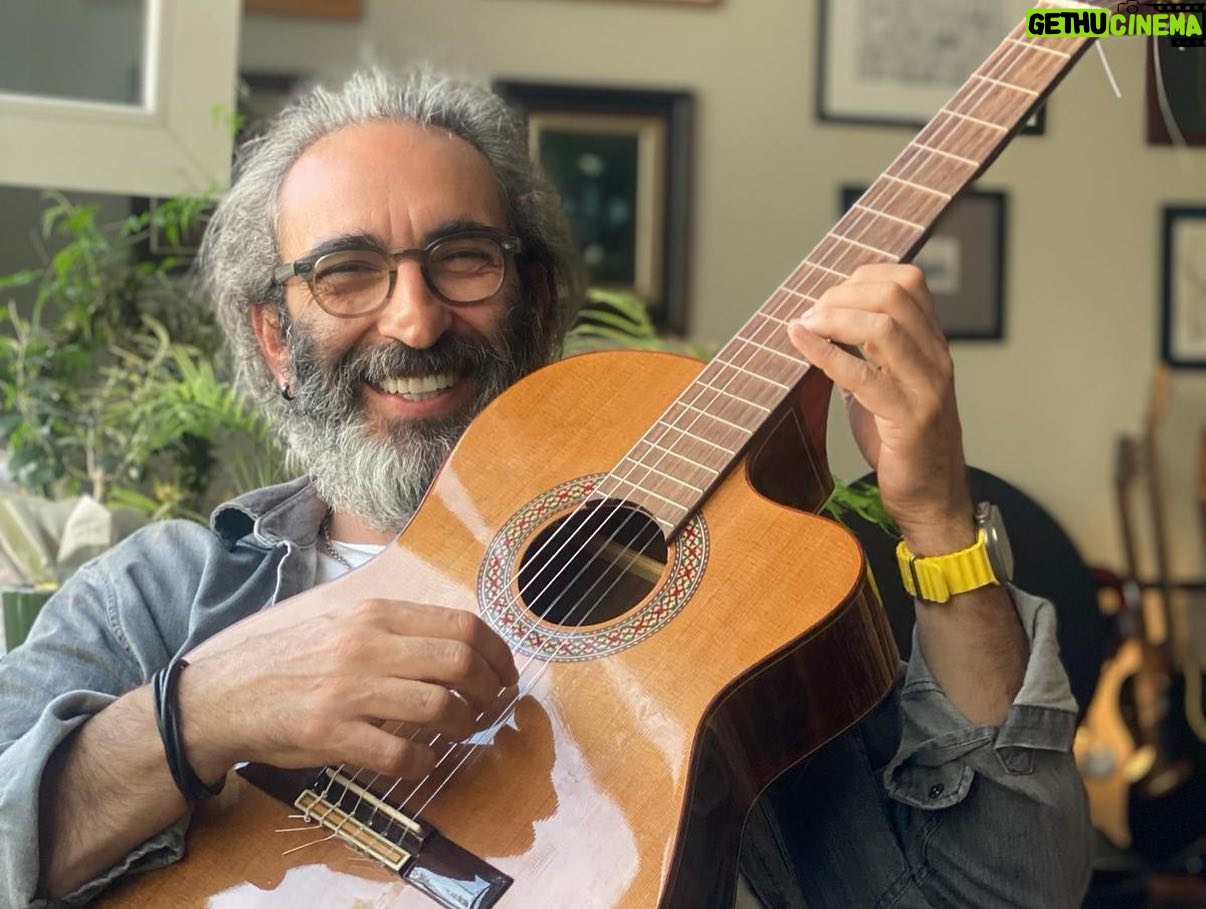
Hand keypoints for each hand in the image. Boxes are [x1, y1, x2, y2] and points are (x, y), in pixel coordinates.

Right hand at [178, 599, 518, 780]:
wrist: (223, 694)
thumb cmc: (292, 660)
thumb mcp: (345, 624)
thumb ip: (397, 628)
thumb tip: (459, 640)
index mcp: (376, 615)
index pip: (461, 624)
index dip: (497, 652)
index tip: (504, 673)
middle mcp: (367, 646)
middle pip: (460, 662)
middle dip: (490, 689)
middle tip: (491, 706)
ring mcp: (349, 691)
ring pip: (438, 706)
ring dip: (463, 726)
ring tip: (461, 732)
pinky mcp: (331, 734)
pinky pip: (399, 754)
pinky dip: (424, 763)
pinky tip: (423, 762)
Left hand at [786, 264, 974, 553]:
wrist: (930, 496)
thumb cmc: (900, 441)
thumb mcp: (881, 385)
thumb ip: (861, 354)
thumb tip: (815, 326)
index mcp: (931, 345)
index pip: (909, 281)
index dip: (862, 276)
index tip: (828, 295)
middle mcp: (935, 358)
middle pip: (896, 295)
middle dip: (843, 294)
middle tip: (810, 312)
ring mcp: (926, 387)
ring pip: (885, 327)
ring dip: (833, 318)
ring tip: (804, 325)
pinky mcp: (909, 419)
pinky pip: (863, 375)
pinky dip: (825, 352)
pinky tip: (800, 341)